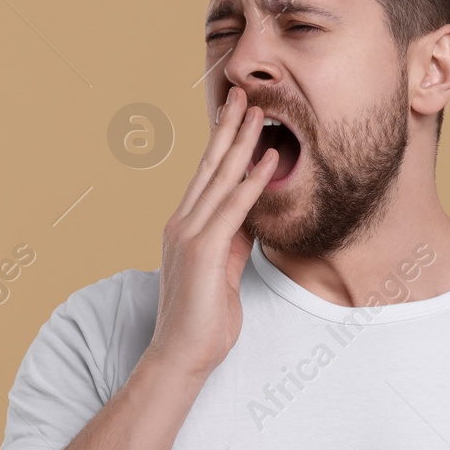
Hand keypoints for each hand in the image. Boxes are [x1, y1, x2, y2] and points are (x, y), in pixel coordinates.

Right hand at [147, 84, 282, 380]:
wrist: (181, 355)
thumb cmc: (204, 319)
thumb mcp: (225, 269)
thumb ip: (234, 239)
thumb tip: (252, 214)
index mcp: (184, 226)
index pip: (206, 175)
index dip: (222, 142)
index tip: (236, 115)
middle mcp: (182, 223)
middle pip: (209, 165)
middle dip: (228, 128)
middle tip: (243, 94)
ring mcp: (189, 234)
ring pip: (220, 177)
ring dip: (242, 142)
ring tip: (260, 112)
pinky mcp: (203, 250)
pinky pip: (233, 207)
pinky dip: (252, 180)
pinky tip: (268, 159)